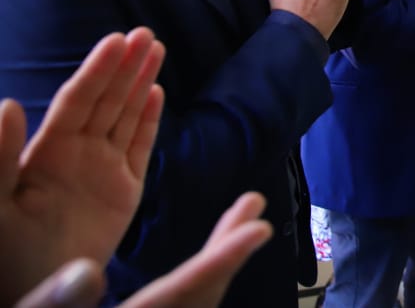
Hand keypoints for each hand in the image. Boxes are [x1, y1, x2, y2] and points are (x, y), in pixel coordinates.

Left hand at [0, 29, 165, 305]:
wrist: (37, 290)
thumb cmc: (5, 252)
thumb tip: (6, 103)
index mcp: (48, 151)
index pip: (79, 100)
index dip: (97, 69)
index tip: (116, 39)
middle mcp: (77, 153)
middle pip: (106, 100)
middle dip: (125, 66)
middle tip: (145, 33)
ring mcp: (103, 169)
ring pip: (126, 115)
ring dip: (141, 82)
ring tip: (155, 48)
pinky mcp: (125, 192)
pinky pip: (140, 148)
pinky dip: (150, 121)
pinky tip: (156, 93)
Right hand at [15, 193, 270, 307]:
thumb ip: (53, 300)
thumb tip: (86, 271)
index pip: (180, 294)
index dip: (220, 262)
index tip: (258, 232)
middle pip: (199, 298)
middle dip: (228, 256)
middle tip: (256, 217)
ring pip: (198, 302)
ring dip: (220, 264)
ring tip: (245, 224)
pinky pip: (187, 303)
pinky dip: (203, 277)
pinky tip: (210, 259)